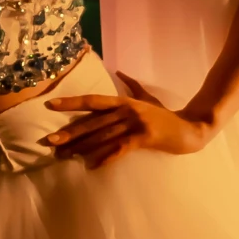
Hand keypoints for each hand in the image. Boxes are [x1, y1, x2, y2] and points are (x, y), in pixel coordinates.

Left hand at [43, 71, 210, 169]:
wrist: (190, 128)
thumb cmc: (165, 115)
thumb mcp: (148, 98)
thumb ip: (133, 86)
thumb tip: (120, 72)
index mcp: (123, 101)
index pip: (91, 101)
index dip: (70, 103)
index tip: (49, 105)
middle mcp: (126, 110)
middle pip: (91, 122)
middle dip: (68, 133)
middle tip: (48, 141)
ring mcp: (134, 123)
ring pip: (101, 137)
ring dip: (80, 148)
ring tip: (63, 156)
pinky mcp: (144, 137)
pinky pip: (119, 149)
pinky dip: (104, 158)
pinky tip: (91, 166)